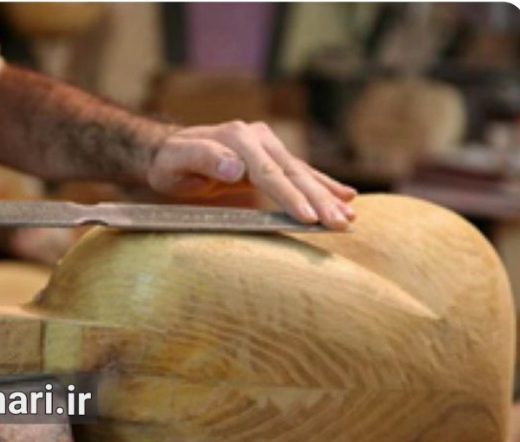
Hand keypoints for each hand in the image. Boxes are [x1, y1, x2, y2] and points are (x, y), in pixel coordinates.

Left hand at [148, 121, 356, 228]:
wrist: (169, 151)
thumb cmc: (170, 161)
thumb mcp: (176, 161)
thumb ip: (203, 158)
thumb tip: (235, 167)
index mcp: (238, 138)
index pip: (269, 172)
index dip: (290, 195)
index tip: (308, 217)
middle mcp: (258, 138)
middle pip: (293, 172)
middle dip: (319, 200)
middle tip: (340, 224)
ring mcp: (268, 146)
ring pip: (303, 173)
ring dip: (327, 195)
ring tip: (350, 216)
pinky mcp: (272, 158)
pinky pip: (302, 173)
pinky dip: (324, 185)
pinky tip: (346, 195)